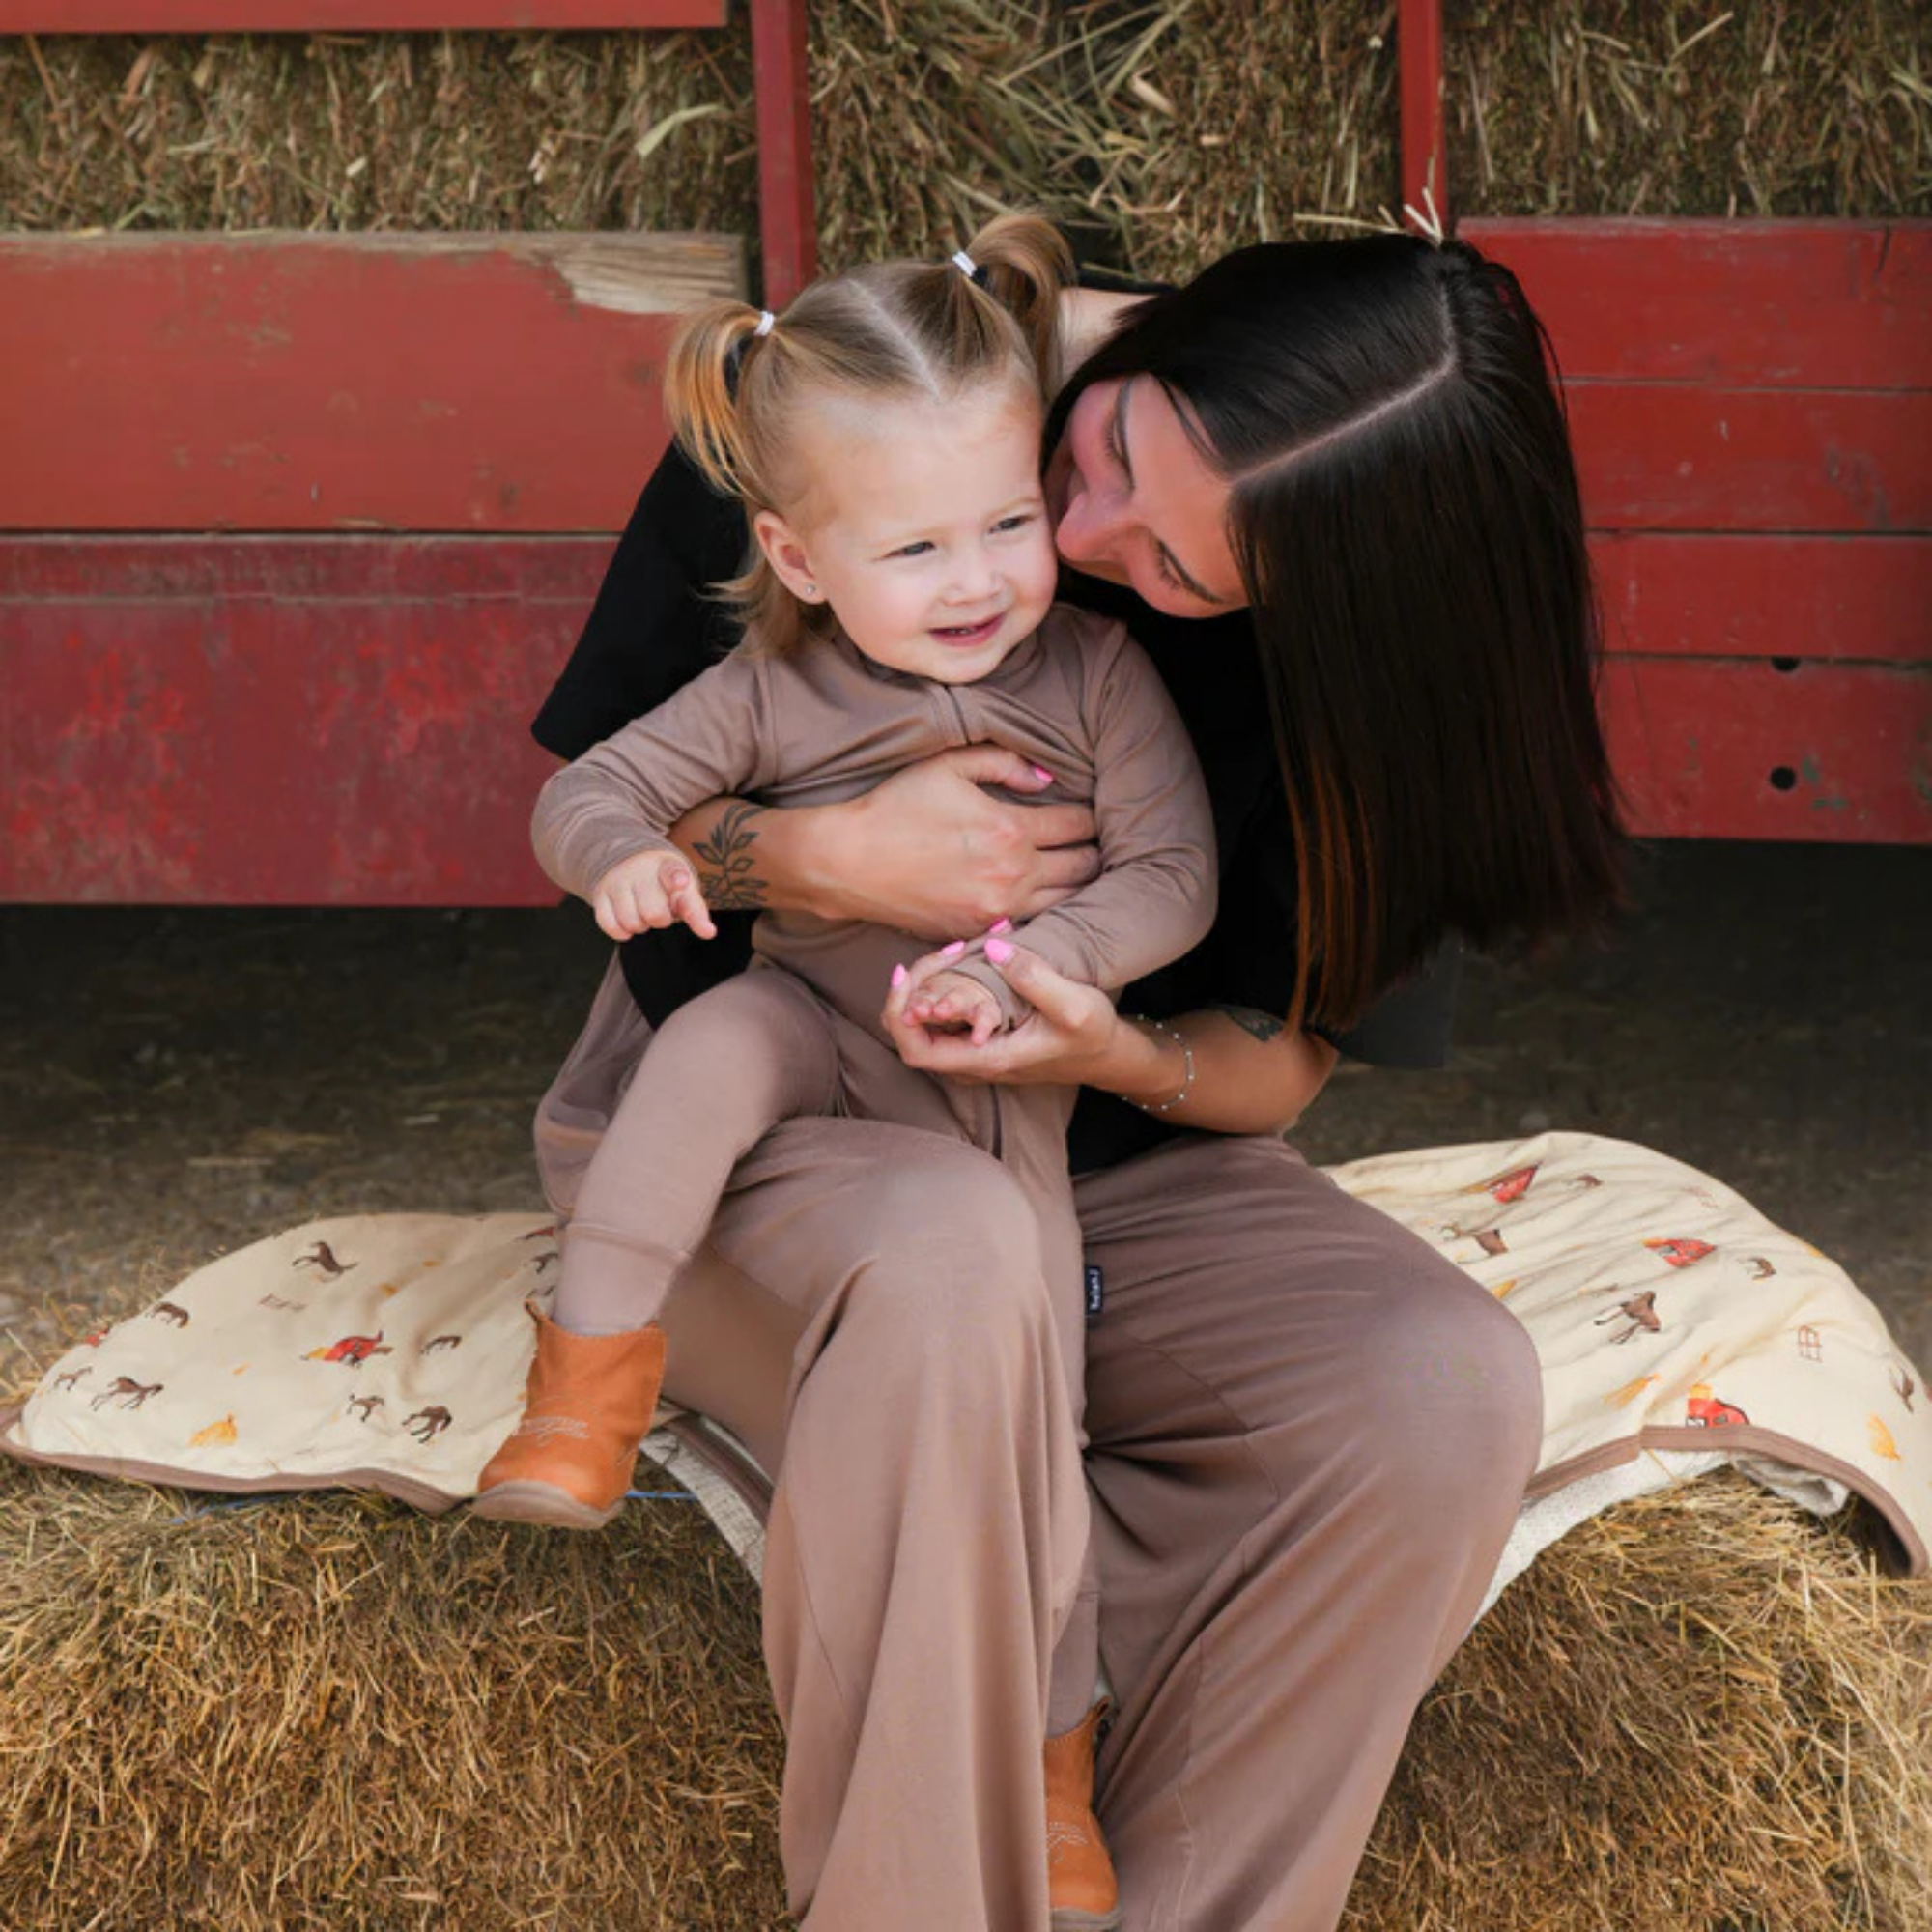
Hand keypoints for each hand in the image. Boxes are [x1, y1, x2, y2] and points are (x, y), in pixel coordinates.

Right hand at [590, 850, 716, 943]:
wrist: (630, 860)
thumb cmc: (663, 882)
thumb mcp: (683, 890)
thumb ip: (696, 911)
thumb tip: (709, 933)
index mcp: (667, 866)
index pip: (671, 872)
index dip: (676, 880)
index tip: (680, 883)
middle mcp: (640, 870)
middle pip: (653, 913)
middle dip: (660, 919)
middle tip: (660, 909)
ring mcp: (617, 880)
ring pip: (631, 922)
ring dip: (641, 926)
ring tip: (643, 912)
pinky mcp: (600, 893)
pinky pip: (609, 925)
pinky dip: (621, 931)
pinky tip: (627, 923)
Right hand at [822, 746, 1099, 939]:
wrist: (848, 862)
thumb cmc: (895, 807)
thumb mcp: (947, 766)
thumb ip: (1004, 763)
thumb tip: (1047, 779)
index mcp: (1010, 830)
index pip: (1079, 824)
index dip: (1090, 816)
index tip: (1087, 813)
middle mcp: (1012, 875)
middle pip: (1084, 867)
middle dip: (1093, 851)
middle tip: (1091, 843)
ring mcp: (996, 911)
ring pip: (1067, 903)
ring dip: (1077, 886)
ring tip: (1075, 872)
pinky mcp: (978, 933)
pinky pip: (1031, 925)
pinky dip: (1045, 912)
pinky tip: (1041, 896)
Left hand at [884, 940, 1120, 1087]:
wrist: (1106, 1055)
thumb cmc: (1092, 1034)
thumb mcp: (1074, 1004)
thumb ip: (1033, 977)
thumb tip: (990, 946)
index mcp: (986, 1059)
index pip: (915, 1049)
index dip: (899, 1012)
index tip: (907, 973)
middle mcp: (972, 1063)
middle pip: (909, 1035)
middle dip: (909, 991)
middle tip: (934, 954)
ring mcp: (973, 1054)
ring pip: (924, 1025)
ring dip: (927, 985)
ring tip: (952, 950)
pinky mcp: (978, 1041)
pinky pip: (943, 1019)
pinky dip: (942, 988)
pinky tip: (962, 959)